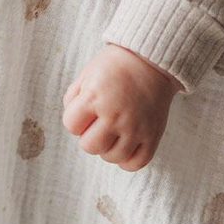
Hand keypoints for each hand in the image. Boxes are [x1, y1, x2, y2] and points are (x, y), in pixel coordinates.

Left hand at [62, 44, 181, 171]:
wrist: (153, 59)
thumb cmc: (117, 65)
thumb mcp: (88, 73)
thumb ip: (74, 97)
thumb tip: (74, 123)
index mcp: (95, 97)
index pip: (71, 125)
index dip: (75, 119)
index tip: (86, 110)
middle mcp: (115, 115)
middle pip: (89, 146)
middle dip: (89, 136)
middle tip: (98, 122)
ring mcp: (135, 128)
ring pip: (111, 157)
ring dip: (108, 147)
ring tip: (113, 131)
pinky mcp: (152, 136)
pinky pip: (135, 163)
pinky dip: (127, 159)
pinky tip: (126, 143)